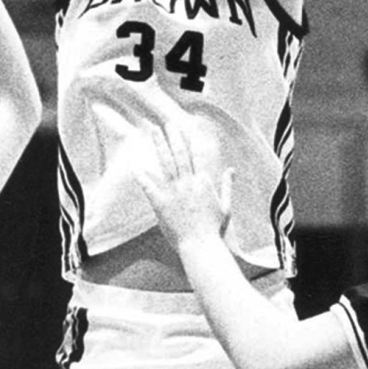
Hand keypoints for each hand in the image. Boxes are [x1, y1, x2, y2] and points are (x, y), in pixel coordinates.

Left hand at [132, 113, 232, 247]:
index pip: (196, 156)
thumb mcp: (225, 206)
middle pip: (179, 154)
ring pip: (166, 163)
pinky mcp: (162, 203)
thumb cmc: (214, 228)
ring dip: (159, 145)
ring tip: (154, 132)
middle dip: (173, 137)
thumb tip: (232, 170)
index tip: (185, 128)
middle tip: (167, 123)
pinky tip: (136, 165)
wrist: (201, 245)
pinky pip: (149, 186)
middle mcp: (188, 183)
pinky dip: (143, 176)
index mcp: (203, 182)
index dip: (190, 140)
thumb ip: (227, 186)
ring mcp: (174, 192)